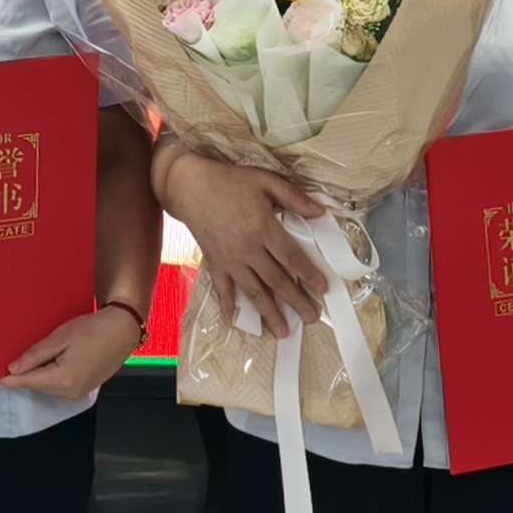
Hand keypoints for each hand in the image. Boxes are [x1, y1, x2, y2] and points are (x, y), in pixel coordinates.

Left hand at [3, 301, 145, 399]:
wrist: (122, 331)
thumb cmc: (94, 329)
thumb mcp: (60, 337)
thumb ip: (35, 355)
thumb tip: (13, 369)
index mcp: (62, 379)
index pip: (25, 382)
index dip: (6, 378)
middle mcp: (69, 392)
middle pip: (35, 386)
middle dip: (21, 375)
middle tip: (5, 360)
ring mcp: (77, 394)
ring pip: (46, 387)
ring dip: (35, 375)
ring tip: (27, 358)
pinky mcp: (83, 390)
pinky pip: (58, 386)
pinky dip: (48, 376)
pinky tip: (47, 362)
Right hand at [161, 150, 330, 336]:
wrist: (190, 186)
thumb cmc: (230, 181)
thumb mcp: (265, 181)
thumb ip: (293, 197)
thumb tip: (320, 211)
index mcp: (263, 227)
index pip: (291, 256)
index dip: (309, 274)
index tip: (323, 289)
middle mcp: (247, 248)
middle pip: (276, 279)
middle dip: (295, 300)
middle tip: (311, 317)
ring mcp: (230, 259)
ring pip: (253, 290)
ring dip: (269, 312)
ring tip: (283, 331)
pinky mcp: (215, 263)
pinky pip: (223, 288)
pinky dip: (228, 306)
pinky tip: (235, 322)